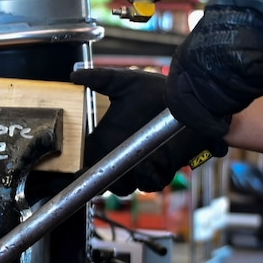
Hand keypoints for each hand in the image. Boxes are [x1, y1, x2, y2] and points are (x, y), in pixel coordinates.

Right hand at [72, 67, 225, 194]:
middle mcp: (122, 156)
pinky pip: (150, 183)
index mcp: (107, 141)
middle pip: (105, 181)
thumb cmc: (157, 91)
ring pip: (126, 187)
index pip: (88, 162)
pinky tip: (152, 160)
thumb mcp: (126, 82)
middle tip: (107, 169)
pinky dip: (149, 176)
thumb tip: (74, 75)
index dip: (81, 171)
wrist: (188, 99)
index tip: (78, 170)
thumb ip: (99, 79)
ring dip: (128, 177)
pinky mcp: (162, 170)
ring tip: (136, 161)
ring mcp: (142, 165)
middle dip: (104, 180)